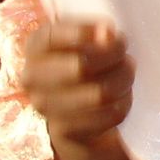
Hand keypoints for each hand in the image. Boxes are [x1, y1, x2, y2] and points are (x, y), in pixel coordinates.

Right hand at [22, 19, 136, 159]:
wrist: (75, 109)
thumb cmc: (85, 60)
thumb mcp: (88, 40)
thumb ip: (97, 33)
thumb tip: (106, 33)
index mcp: (35, 47)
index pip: (50, 38)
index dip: (81, 33)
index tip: (109, 30)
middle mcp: (32, 77)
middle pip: (81, 66)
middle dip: (113, 58)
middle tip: (125, 55)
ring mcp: (45, 105)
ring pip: (101, 93)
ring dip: (123, 81)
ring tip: (127, 75)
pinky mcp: (64, 129)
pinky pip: (109, 114)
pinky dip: (123, 103)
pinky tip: (121, 97)